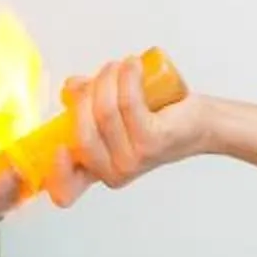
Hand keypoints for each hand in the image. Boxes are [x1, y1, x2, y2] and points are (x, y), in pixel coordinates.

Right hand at [48, 56, 206, 207]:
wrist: (201, 124)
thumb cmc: (158, 119)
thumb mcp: (114, 113)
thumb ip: (86, 101)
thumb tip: (71, 88)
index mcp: (98, 170)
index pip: (66, 190)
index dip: (56, 172)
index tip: (59, 147)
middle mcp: (115, 171)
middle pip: (83, 133)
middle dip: (88, 94)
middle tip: (104, 73)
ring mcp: (134, 159)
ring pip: (105, 113)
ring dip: (109, 79)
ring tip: (120, 66)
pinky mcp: (152, 141)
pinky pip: (128, 103)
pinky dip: (127, 78)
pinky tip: (133, 66)